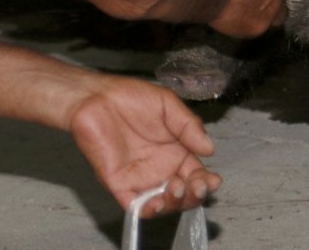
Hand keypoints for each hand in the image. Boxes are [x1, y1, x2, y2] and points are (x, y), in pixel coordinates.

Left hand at [69, 75, 221, 216]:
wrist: (96, 97)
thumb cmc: (131, 97)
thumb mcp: (168, 105)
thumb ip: (189, 126)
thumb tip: (210, 149)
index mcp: (176, 152)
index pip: (197, 175)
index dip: (206, 182)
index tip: (212, 180)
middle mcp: (161, 170)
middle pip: (184, 194)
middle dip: (195, 195)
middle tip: (197, 186)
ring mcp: (141, 179)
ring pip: (164, 204)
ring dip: (175, 203)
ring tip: (177, 188)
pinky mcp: (120, 185)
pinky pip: (136, 206)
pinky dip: (149, 211)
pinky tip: (157, 203)